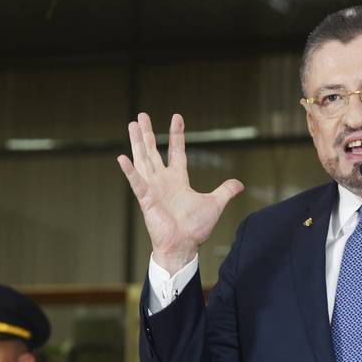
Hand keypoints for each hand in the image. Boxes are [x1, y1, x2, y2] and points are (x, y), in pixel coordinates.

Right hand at [116, 113, 243, 273]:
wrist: (183, 246)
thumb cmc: (194, 229)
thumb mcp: (214, 204)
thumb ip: (225, 191)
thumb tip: (239, 184)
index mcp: (178, 180)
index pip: (177, 151)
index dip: (177, 135)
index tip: (176, 117)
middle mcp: (163, 181)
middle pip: (153, 151)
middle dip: (148, 133)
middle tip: (141, 115)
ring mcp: (153, 189)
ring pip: (142, 160)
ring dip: (137, 143)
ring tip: (132, 125)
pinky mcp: (146, 200)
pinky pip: (137, 183)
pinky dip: (130, 171)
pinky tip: (122, 158)